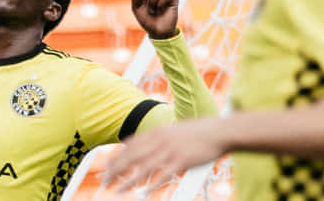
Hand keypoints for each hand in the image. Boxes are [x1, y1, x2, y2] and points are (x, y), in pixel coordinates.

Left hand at [104, 119, 225, 193]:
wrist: (217, 131)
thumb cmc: (195, 133)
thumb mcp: (171, 131)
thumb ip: (155, 139)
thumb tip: (139, 147)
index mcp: (156, 132)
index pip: (130, 145)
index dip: (117, 157)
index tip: (107, 167)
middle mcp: (159, 140)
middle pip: (132, 156)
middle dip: (116, 169)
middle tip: (105, 180)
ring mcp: (170, 150)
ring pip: (143, 168)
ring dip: (129, 181)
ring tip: (117, 190)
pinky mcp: (181, 161)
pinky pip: (163, 175)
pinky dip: (152, 185)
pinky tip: (144, 193)